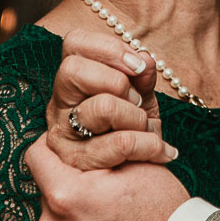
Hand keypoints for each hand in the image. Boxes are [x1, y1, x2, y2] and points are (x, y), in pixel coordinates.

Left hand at [27, 133, 190, 220]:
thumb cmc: (160, 209)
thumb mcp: (135, 163)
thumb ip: (99, 146)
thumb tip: (84, 129)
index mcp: (66, 194)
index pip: (36, 156)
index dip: (52, 144)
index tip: (69, 147)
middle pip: (48, 188)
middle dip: (69, 181)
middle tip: (99, 183)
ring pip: (54, 216)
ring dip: (71, 210)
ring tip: (104, 212)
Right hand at [45, 29, 173, 169]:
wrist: (139, 178)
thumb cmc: (134, 129)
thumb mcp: (142, 96)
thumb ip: (142, 75)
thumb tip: (144, 60)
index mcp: (73, 80)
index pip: (74, 43)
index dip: (108, 47)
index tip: (137, 65)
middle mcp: (59, 105)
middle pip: (74, 70)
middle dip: (117, 81)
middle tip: (137, 100)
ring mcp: (62, 135)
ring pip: (102, 106)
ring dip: (136, 117)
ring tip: (146, 128)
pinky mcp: (75, 164)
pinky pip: (120, 143)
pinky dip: (149, 145)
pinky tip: (160, 151)